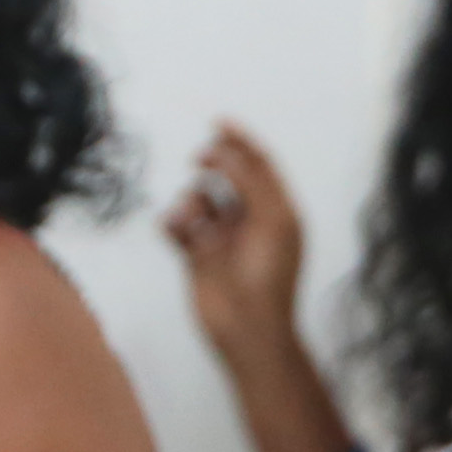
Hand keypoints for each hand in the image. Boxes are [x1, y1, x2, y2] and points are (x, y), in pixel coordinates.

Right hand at [159, 123, 310, 362]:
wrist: (247, 328)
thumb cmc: (269, 278)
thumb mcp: (272, 220)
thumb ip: (252, 181)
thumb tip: (230, 153)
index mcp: (277, 211)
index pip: (261, 166)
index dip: (242, 142)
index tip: (220, 123)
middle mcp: (250, 220)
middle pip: (228, 175)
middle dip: (213, 163)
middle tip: (202, 157)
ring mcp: (222, 237)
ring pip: (198, 198)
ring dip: (192, 198)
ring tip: (194, 217)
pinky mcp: (196, 255)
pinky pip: (177, 225)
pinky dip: (173, 221)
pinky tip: (178, 228)